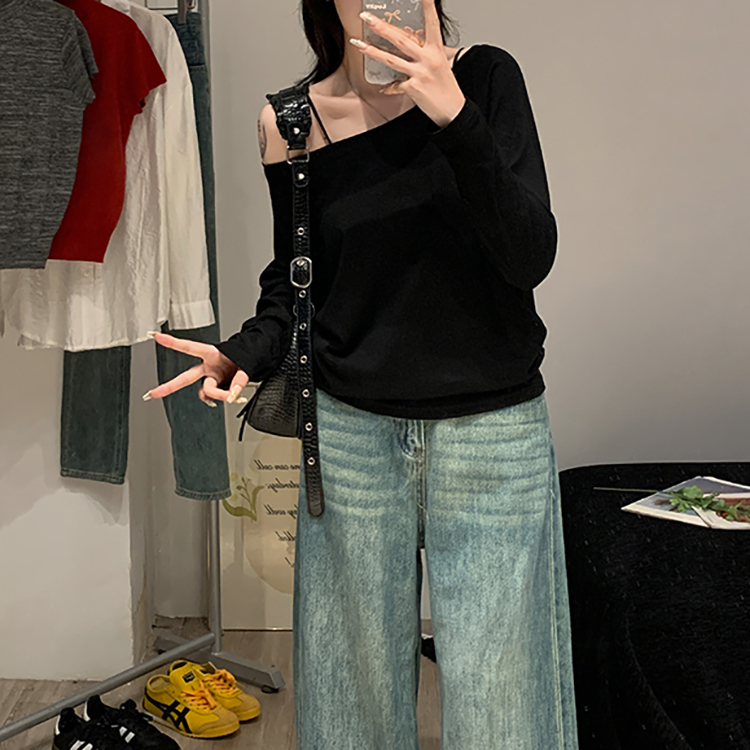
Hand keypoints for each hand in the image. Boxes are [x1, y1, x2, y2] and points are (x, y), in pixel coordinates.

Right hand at [143, 332, 249, 406]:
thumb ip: (239, 380)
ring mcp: (210, 377)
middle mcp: (207, 367)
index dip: (173, 342)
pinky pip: (212, 397)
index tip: (157, 337)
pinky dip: (220, 398)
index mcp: (212, 354)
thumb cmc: (244, 357)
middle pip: (186, 377)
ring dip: (218, 394)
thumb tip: (232, 394)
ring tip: (233, 393)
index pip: (190, 347)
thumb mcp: (246, 364)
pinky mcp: (214, 387)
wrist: (251, 360)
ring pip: (205, 392)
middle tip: (153, 393)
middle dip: (169, 386)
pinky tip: (229, 395)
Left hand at [351, 0, 465, 127]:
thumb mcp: (441, 63)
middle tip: (366, 17)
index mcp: (436, 50)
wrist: (452, 110)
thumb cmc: (446, 86)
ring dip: (372, 51)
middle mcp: (428, 59)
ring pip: (391, 59)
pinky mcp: (413, 88)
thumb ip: (426, 50)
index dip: (428, 7)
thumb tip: (413, 37)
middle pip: (400, 39)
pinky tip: (383, 88)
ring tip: (358, 43)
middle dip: (381, 27)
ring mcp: (420, 73)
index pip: (431, 24)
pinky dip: (389, 87)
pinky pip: (396, 84)